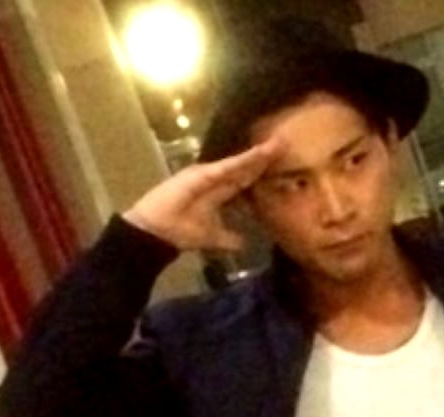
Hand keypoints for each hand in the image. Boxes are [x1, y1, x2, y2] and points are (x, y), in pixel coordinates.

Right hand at [122, 140, 283, 252]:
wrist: (158, 232)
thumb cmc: (182, 231)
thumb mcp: (213, 238)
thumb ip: (229, 239)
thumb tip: (245, 244)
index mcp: (219, 192)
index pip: (246, 179)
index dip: (263, 171)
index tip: (282, 165)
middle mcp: (215, 178)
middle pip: (246, 167)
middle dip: (265, 158)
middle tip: (285, 144)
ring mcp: (208, 174)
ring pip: (239, 163)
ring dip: (258, 155)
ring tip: (277, 144)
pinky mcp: (201, 175)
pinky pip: (226, 167)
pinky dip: (242, 161)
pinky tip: (258, 154)